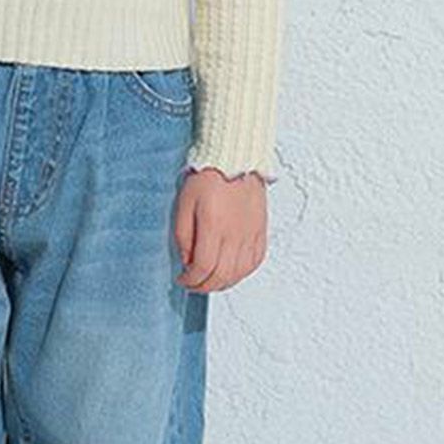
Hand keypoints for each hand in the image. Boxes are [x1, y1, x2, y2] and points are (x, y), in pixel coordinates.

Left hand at [175, 168, 268, 292]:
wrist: (234, 157)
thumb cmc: (207, 177)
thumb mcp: (183, 205)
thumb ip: (183, 237)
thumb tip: (188, 262)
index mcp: (214, 226)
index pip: (203, 267)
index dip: (191, 280)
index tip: (182, 280)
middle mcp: (235, 233)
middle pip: (222, 275)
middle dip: (204, 287)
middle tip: (193, 285)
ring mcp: (251, 233)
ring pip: (239, 273)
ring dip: (222, 283)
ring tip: (210, 281)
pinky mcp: (261, 230)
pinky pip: (255, 261)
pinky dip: (242, 273)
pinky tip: (231, 272)